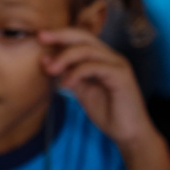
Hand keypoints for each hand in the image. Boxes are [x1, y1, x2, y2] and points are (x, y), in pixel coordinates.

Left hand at [40, 28, 155, 147]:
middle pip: (84, 36)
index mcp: (103, 59)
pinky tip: (66, 83)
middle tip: (40, 38)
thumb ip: (69, 76)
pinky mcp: (121, 76)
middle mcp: (111, 57)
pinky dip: (77, 73)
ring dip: (65, 57)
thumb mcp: (84, 92)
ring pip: (87, 50)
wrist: (129, 134)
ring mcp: (118, 65)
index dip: (60, 36)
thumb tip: (47, 61)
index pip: (80, 39)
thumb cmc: (109, 114)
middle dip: (60, 35)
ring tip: (50, 70)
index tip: (39, 38)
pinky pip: (95, 67)